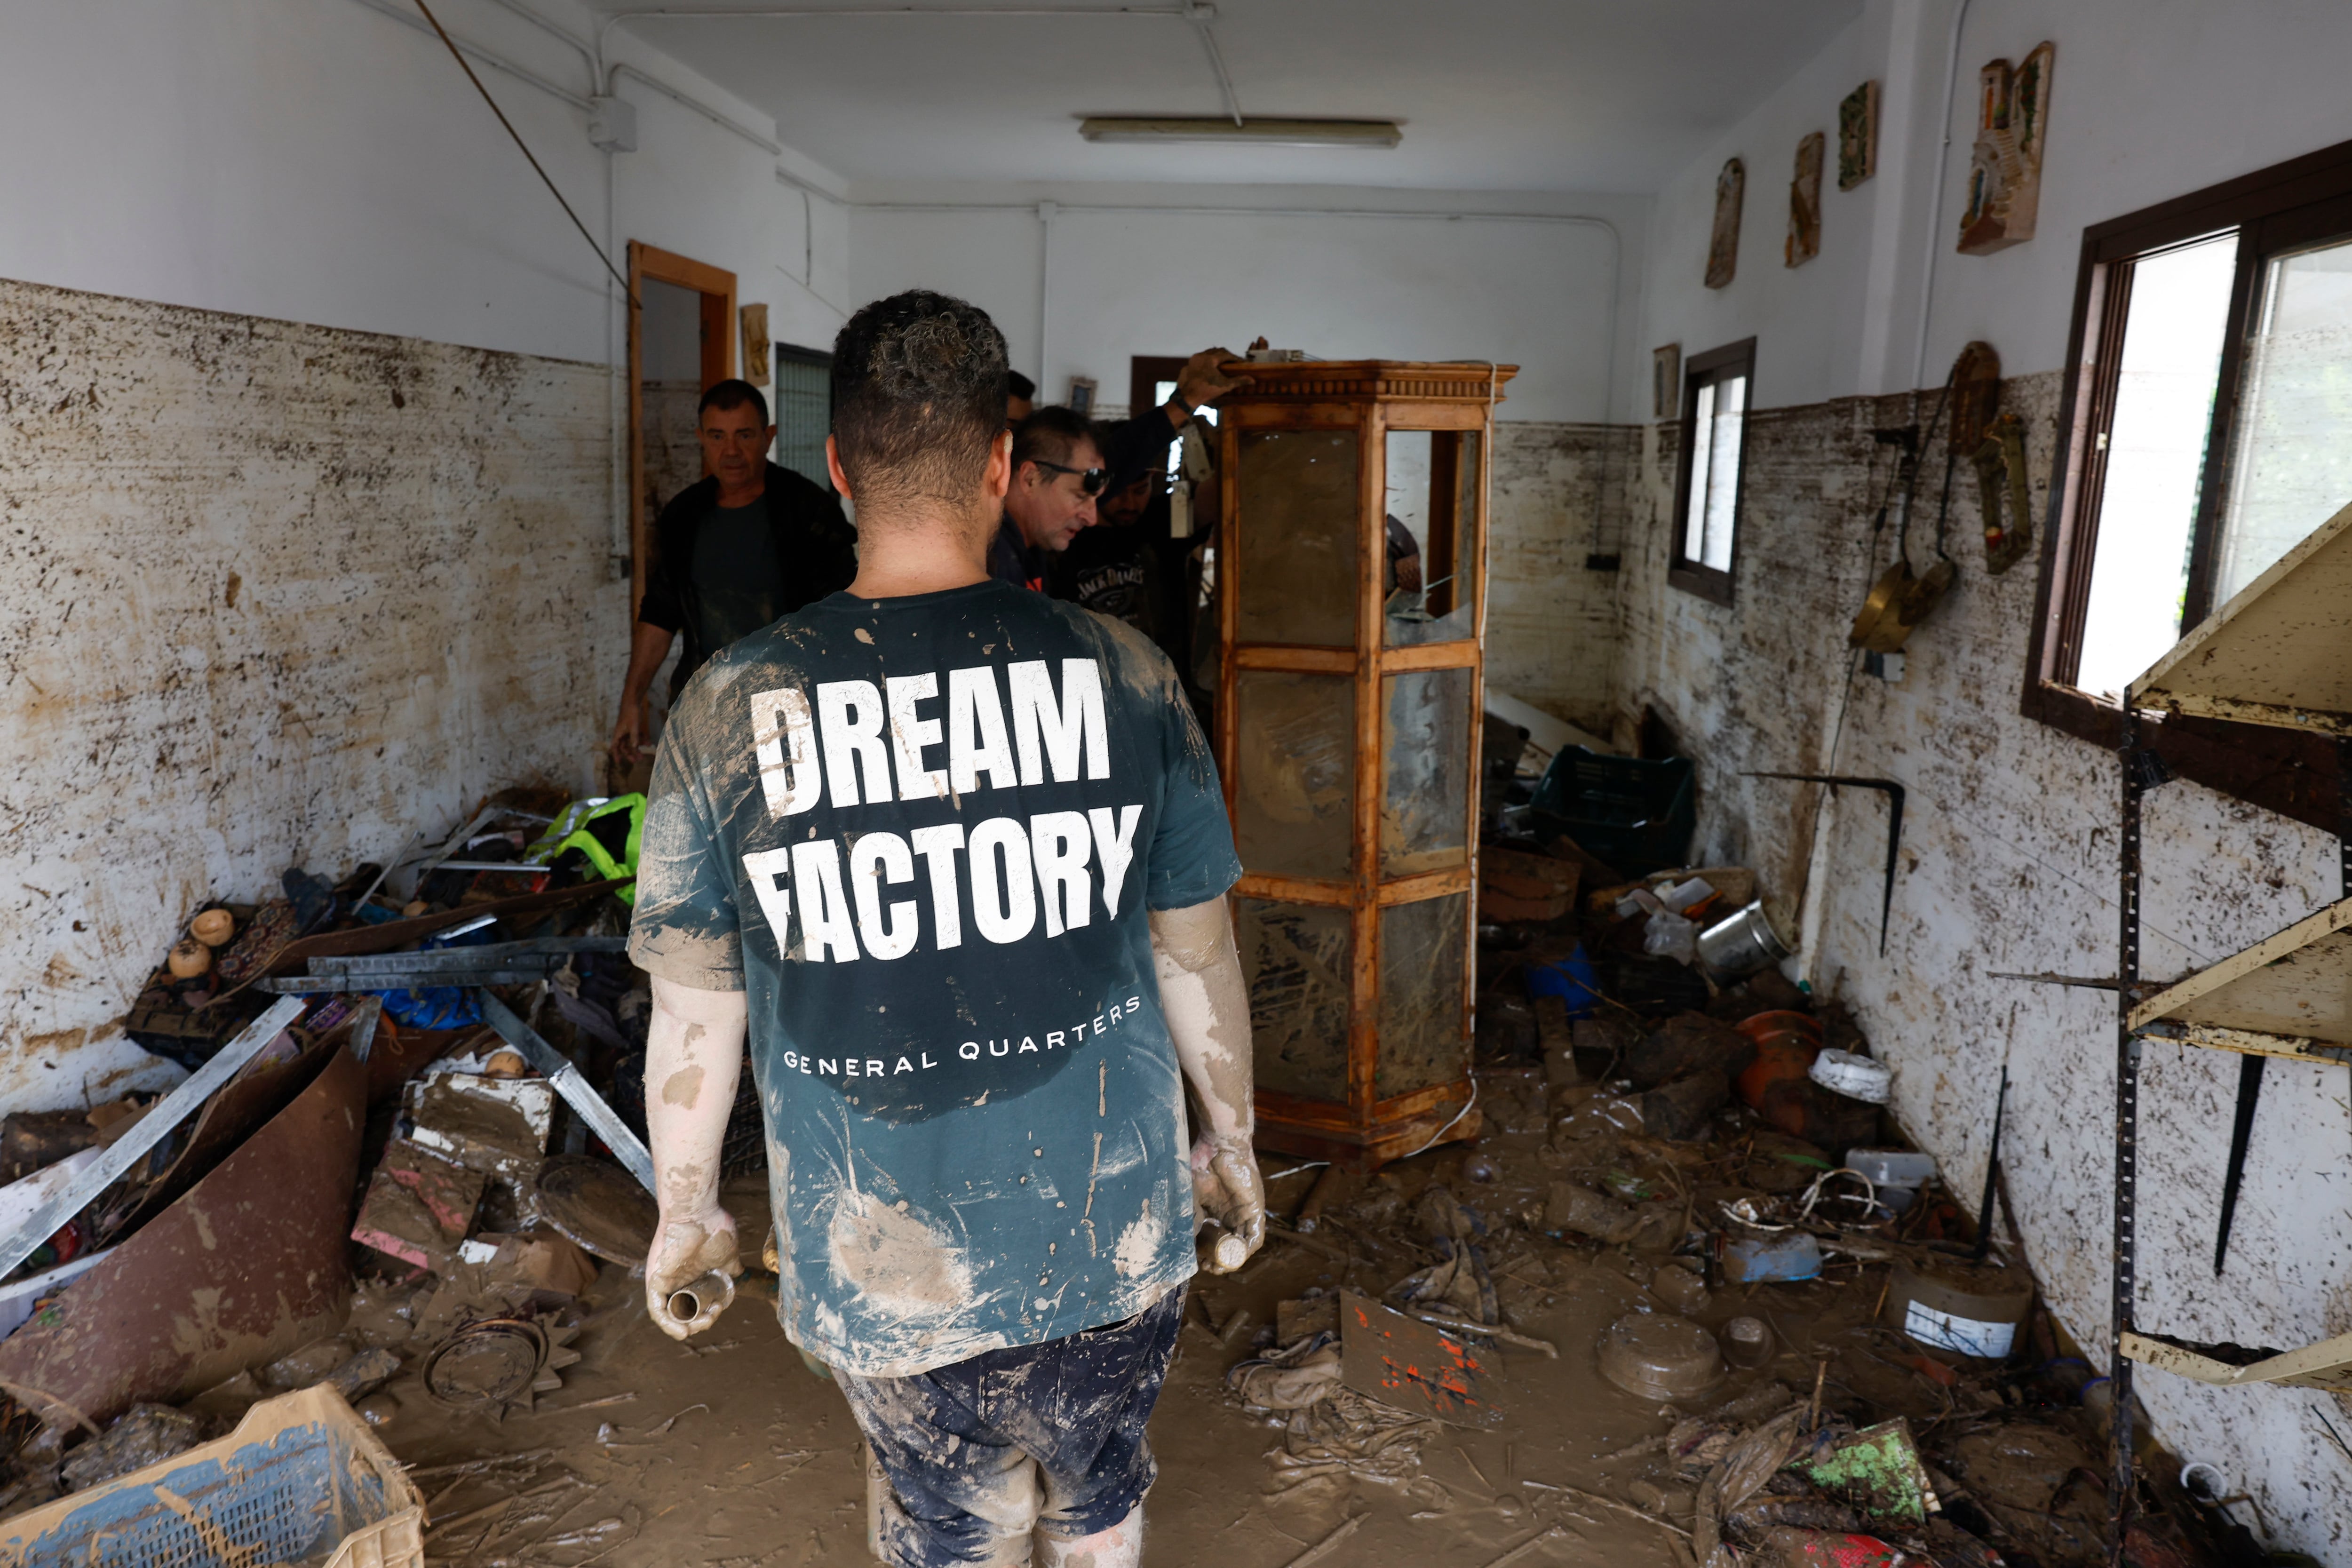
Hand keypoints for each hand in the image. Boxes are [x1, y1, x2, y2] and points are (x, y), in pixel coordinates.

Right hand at [610, 693, 648, 767]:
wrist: (633, 701)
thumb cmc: (631, 713)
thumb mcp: (633, 726)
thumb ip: (634, 737)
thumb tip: (635, 747)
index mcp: (618, 734)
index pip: (615, 747)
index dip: (616, 755)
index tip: (619, 763)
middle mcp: (622, 733)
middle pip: (625, 746)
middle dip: (631, 753)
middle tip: (637, 760)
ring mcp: (627, 730)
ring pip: (632, 742)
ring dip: (637, 747)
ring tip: (645, 753)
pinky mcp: (633, 726)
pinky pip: (637, 736)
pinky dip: (641, 739)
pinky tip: (648, 742)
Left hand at [645, 1208, 742, 1340]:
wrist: (698, 1212)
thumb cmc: (712, 1227)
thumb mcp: (727, 1254)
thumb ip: (730, 1266)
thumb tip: (736, 1274)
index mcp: (693, 1276)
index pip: (696, 1304)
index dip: (707, 1313)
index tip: (718, 1309)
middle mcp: (677, 1280)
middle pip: (683, 1313)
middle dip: (699, 1322)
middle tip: (711, 1317)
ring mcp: (665, 1281)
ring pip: (670, 1315)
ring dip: (685, 1326)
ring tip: (700, 1325)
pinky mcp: (655, 1281)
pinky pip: (657, 1309)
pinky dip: (668, 1324)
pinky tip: (682, 1331)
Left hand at [1174, 348, 1245, 415]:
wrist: (1187, 398)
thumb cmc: (1207, 390)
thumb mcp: (1225, 386)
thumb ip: (1239, 380)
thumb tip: (1252, 379)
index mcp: (1210, 358)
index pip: (1226, 354)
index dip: (1235, 358)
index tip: (1241, 362)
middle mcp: (1201, 355)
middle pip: (1216, 351)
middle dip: (1226, 356)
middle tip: (1233, 363)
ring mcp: (1193, 359)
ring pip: (1207, 354)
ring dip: (1216, 357)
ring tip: (1222, 364)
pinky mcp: (1188, 365)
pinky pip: (1200, 359)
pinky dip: (1207, 361)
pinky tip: (1210, 369)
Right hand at [1189, 1134, 1265, 1272]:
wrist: (1220, 1145)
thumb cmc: (1202, 1164)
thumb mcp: (1191, 1195)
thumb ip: (1189, 1216)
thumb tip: (1181, 1241)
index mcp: (1216, 1211)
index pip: (1212, 1239)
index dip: (1205, 1253)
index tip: (1195, 1262)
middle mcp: (1231, 1215)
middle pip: (1228, 1246)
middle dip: (1218, 1260)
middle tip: (1206, 1267)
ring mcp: (1244, 1214)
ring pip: (1241, 1246)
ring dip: (1231, 1259)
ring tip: (1218, 1267)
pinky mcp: (1256, 1212)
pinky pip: (1254, 1237)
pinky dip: (1245, 1250)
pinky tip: (1234, 1258)